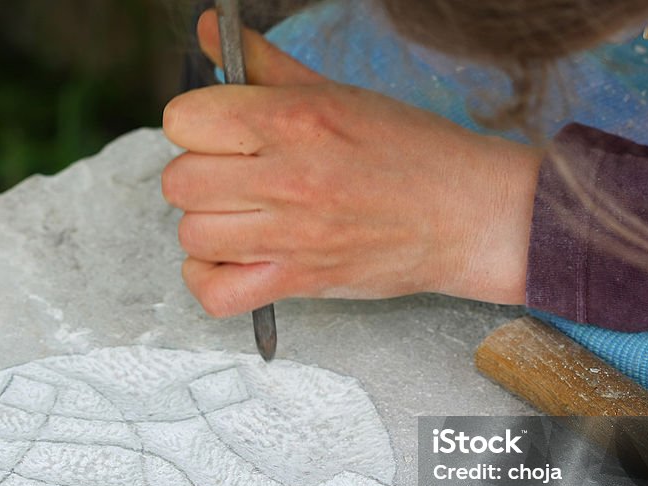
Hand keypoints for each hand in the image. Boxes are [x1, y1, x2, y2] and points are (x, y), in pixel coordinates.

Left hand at [162, 9, 542, 316]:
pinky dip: (211, 279)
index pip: (184, 119)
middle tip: (234, 178)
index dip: (195, 124)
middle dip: (200, 176)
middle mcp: (288, 177)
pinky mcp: (301, 283)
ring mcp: (293, 236)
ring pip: (193, 234)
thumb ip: (265, 65)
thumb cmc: (411, 151)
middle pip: (180, 181)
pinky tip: (233, 259)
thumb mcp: (337, 93)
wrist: (467, 213)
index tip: (219, 133)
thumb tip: (206, 30)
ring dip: (208, 227)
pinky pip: (216, 293)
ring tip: (241, 219)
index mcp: (294, 119)